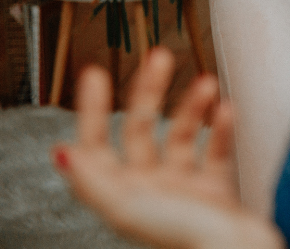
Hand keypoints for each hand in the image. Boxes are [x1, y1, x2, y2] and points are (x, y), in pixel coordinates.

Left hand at [52, 48, 284, 248]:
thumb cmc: (186, 237)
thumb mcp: (127, 206)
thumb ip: (92, 179)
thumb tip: (62, 152)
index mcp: (123, 194)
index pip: (96, 143)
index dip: (92, 108)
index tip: (97, 74)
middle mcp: (150, 189)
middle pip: (141, 130)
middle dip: (149, 92)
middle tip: (159, 59)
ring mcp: (184, 189)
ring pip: (182, 135)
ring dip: (192, 105)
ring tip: (205, 83)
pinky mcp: (216, 191)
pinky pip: (217, 151)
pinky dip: (223, 128)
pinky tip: (226, 110)